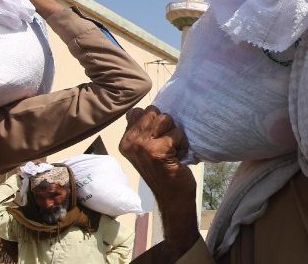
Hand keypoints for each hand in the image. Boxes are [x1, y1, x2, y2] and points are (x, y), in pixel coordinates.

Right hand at [119, 106, 198, 258]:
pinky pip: (176, 134)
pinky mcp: (156, 150)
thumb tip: (147, 110)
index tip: (157, 141)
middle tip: (166, 146)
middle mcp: (129, 142)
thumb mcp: (147, 148)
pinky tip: (177, 158)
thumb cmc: (164, 171)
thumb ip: (143, 130)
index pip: (138, 111)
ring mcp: (141, 146)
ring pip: (165, 119)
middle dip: (166, 126)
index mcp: (125, 140)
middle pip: (154, 111)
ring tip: (172, 150)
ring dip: (175, 134)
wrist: (173, 198)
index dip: (154, 122)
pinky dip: (182, 144)